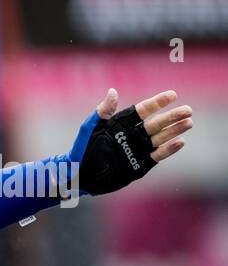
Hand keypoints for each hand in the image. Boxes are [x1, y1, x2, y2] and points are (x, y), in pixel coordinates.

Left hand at [74, 89, 192, 195]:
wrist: (78, 174)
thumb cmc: (81, 149)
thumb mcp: (90, 128)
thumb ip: (102, 111)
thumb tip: (113, 91)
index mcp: (122, 124)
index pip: (143, 110)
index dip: (157, 103)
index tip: (172, 95)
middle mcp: (133, 135)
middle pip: (156, 124)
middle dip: (172, 117)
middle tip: (188, 110)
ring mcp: (137, 150)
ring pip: (160, 138)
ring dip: (174, 130)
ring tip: (188, 122)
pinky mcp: (139, 164)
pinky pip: (157, 156)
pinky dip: (168, 149)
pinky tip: (180, 142)